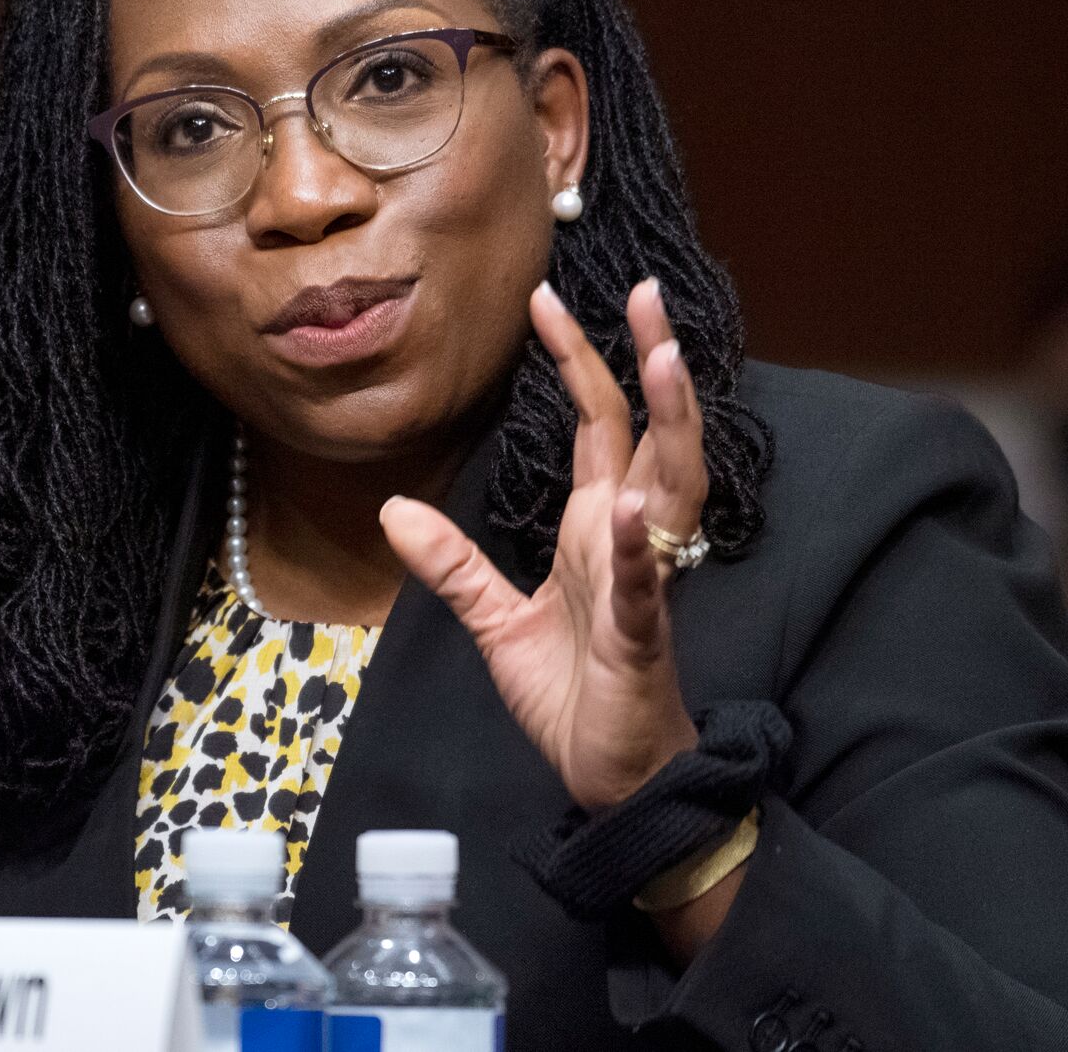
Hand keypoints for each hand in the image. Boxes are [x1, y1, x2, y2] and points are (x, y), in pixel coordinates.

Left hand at [381, 278, 706, 812]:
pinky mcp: (639, 639)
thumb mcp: (495, 620)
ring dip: (672, 426)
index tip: (548, 301)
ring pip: (673, 490)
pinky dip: (640, 550)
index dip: (577, 363)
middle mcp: (629, 541)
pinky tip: (635, 509)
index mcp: (597, 528)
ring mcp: (641, 585)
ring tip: (667, 362)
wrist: (610, 774)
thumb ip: (453, 564)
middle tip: (647, 293)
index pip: (596, 427)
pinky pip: (645, 587)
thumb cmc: (571, 693)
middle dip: (652, 362)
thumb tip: (394, 508)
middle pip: (649, 434)